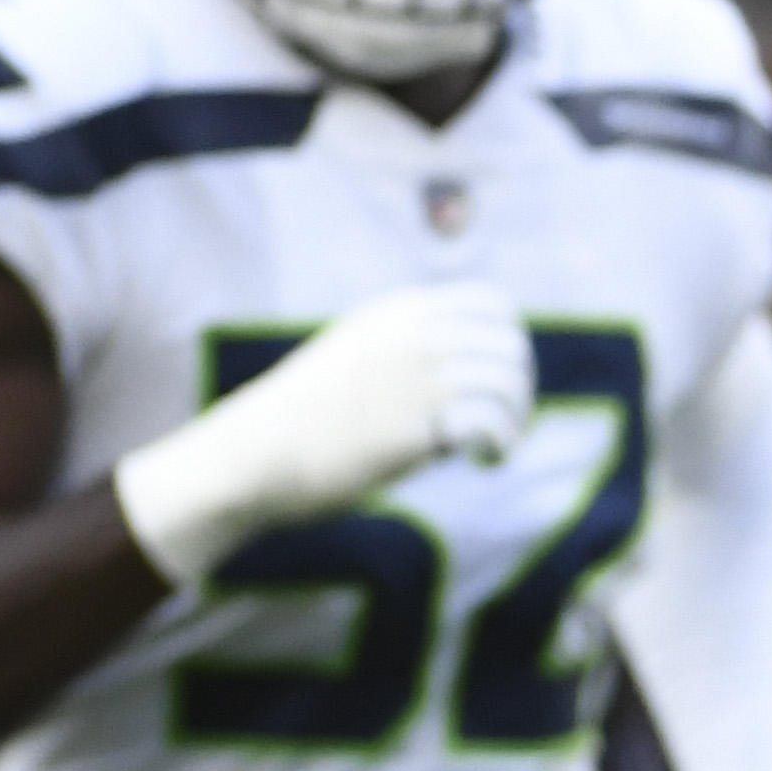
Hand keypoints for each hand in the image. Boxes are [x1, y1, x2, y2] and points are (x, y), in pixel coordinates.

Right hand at [112, 278, 535, 585]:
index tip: (497, 385)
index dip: (510, 347)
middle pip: (511, 347)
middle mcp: (412, 335)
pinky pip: (492, 423)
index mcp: (398, 313)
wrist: (253, 456)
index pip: (494, 306)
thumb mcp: (353, 361)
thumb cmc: (300, 421)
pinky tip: (482, 463)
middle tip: (500, 426)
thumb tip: (467, 375)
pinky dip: (500, 446)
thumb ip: (404, 354)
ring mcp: (415, 376)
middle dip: (519, 390)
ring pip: (509, 383)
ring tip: (491, 449)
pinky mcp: (417, 423)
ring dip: (513, 421)